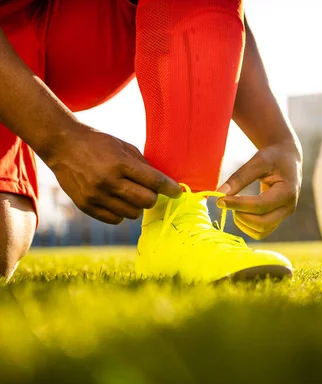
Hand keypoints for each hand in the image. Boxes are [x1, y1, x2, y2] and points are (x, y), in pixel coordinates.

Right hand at [45, 124, 180, 223]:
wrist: (62, 146)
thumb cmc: (99, 144)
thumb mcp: (124, 147)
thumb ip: (145, 166)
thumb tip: (165, 184)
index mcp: (120, 163)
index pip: (154, 181)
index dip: (170, 189)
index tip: (178, 192)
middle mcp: (108, 181)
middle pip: (146, 201)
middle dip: (153, 197)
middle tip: (149, 190)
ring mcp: (96, 196)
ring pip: (133, 214)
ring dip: (137, 205)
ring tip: (129, 193)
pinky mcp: (86, 206)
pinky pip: (116, 220)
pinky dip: (121, 212)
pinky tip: (117, 200)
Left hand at [217, 141, 301, 238]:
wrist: (287, 159)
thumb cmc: (273, 158)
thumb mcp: (257, 162)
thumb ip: (239, 178)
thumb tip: (219, 194)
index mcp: (287, 191)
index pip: (260, 205)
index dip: (238, 204)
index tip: (220, 200)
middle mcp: (288, 207)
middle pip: (262, 224)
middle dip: (241, 216)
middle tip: (228, 203)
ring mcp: (284, 216)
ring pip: (261, 232)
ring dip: (243, 223)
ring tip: (235, 206)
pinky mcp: (277, 220)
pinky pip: (261, 232)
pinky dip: (247, 227)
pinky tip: (240, 212)